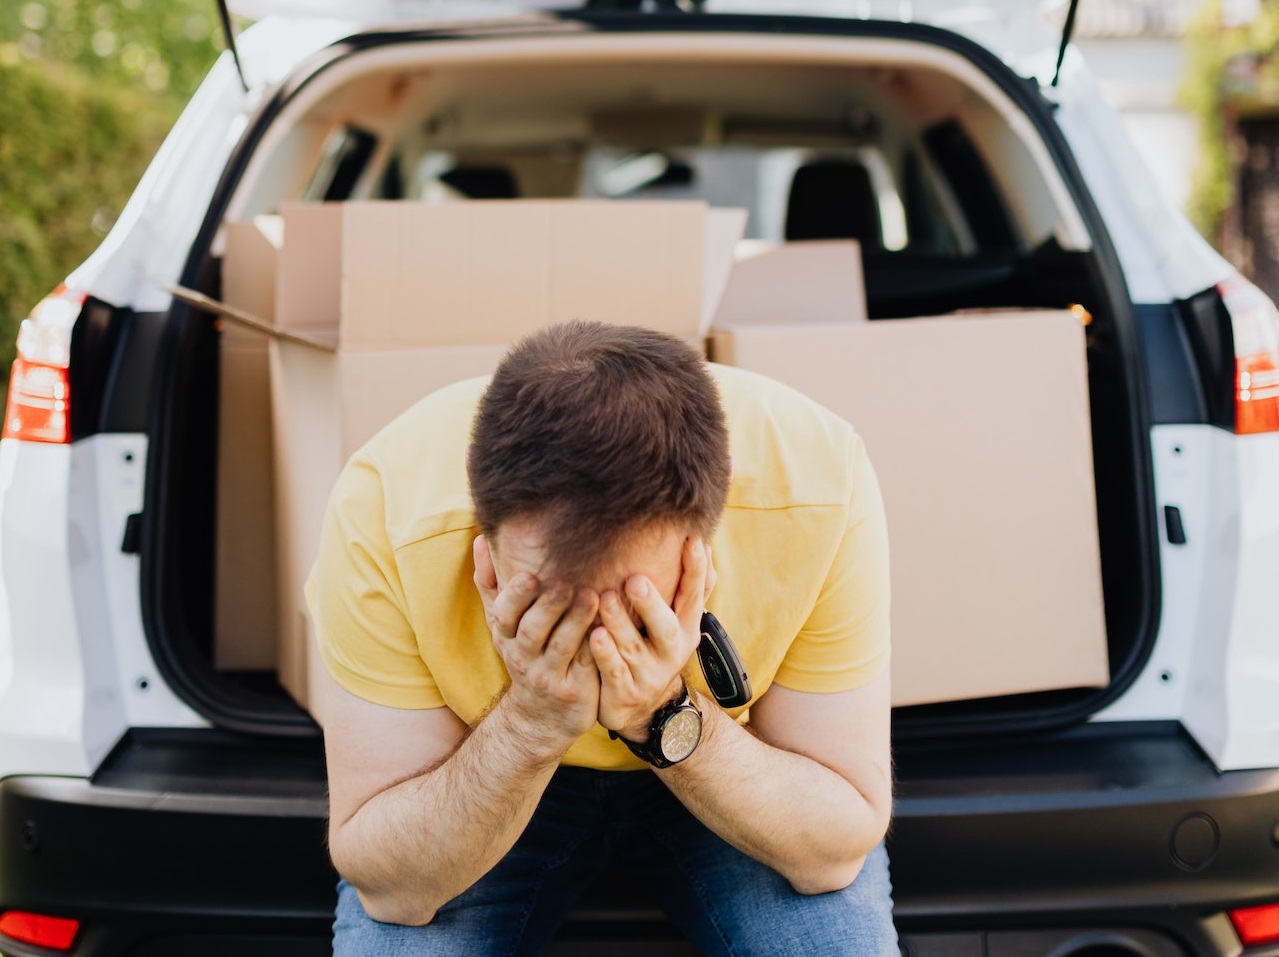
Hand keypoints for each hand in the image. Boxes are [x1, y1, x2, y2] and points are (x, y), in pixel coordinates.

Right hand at [473, 536, 600, 746]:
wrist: (540, 717)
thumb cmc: (525, 656)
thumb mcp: (502, 626)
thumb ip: (490, 583)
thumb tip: (480, 539)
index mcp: (505, 636)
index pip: (504, 615)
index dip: (515, 596)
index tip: (529, 576)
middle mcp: (523, 656)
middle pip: (532, 630)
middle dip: (548, 606)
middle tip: (566, 582)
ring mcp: (548, 676)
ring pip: (562, 646)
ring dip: (576, 620)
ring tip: (592, 595)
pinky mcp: (574, 690)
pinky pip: (586, 664)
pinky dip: (596, 644)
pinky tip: (609, 624)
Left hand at [591, 537, 715, 741]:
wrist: (644, 708)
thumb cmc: (655, 649)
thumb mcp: (678, 622)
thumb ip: (690, 589)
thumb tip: (704, 544)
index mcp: (686, 629)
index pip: (693, 596)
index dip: (695, 571)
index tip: (693, 542)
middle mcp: (671, 652)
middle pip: (665, 627)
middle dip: (651, 604)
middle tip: (635, 579)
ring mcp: (649, 675)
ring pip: (633, 648)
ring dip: (619, 623)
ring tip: (605, 598)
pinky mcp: (625, 692)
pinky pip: (614, 672)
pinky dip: (605, 655)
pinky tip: (594, 636)